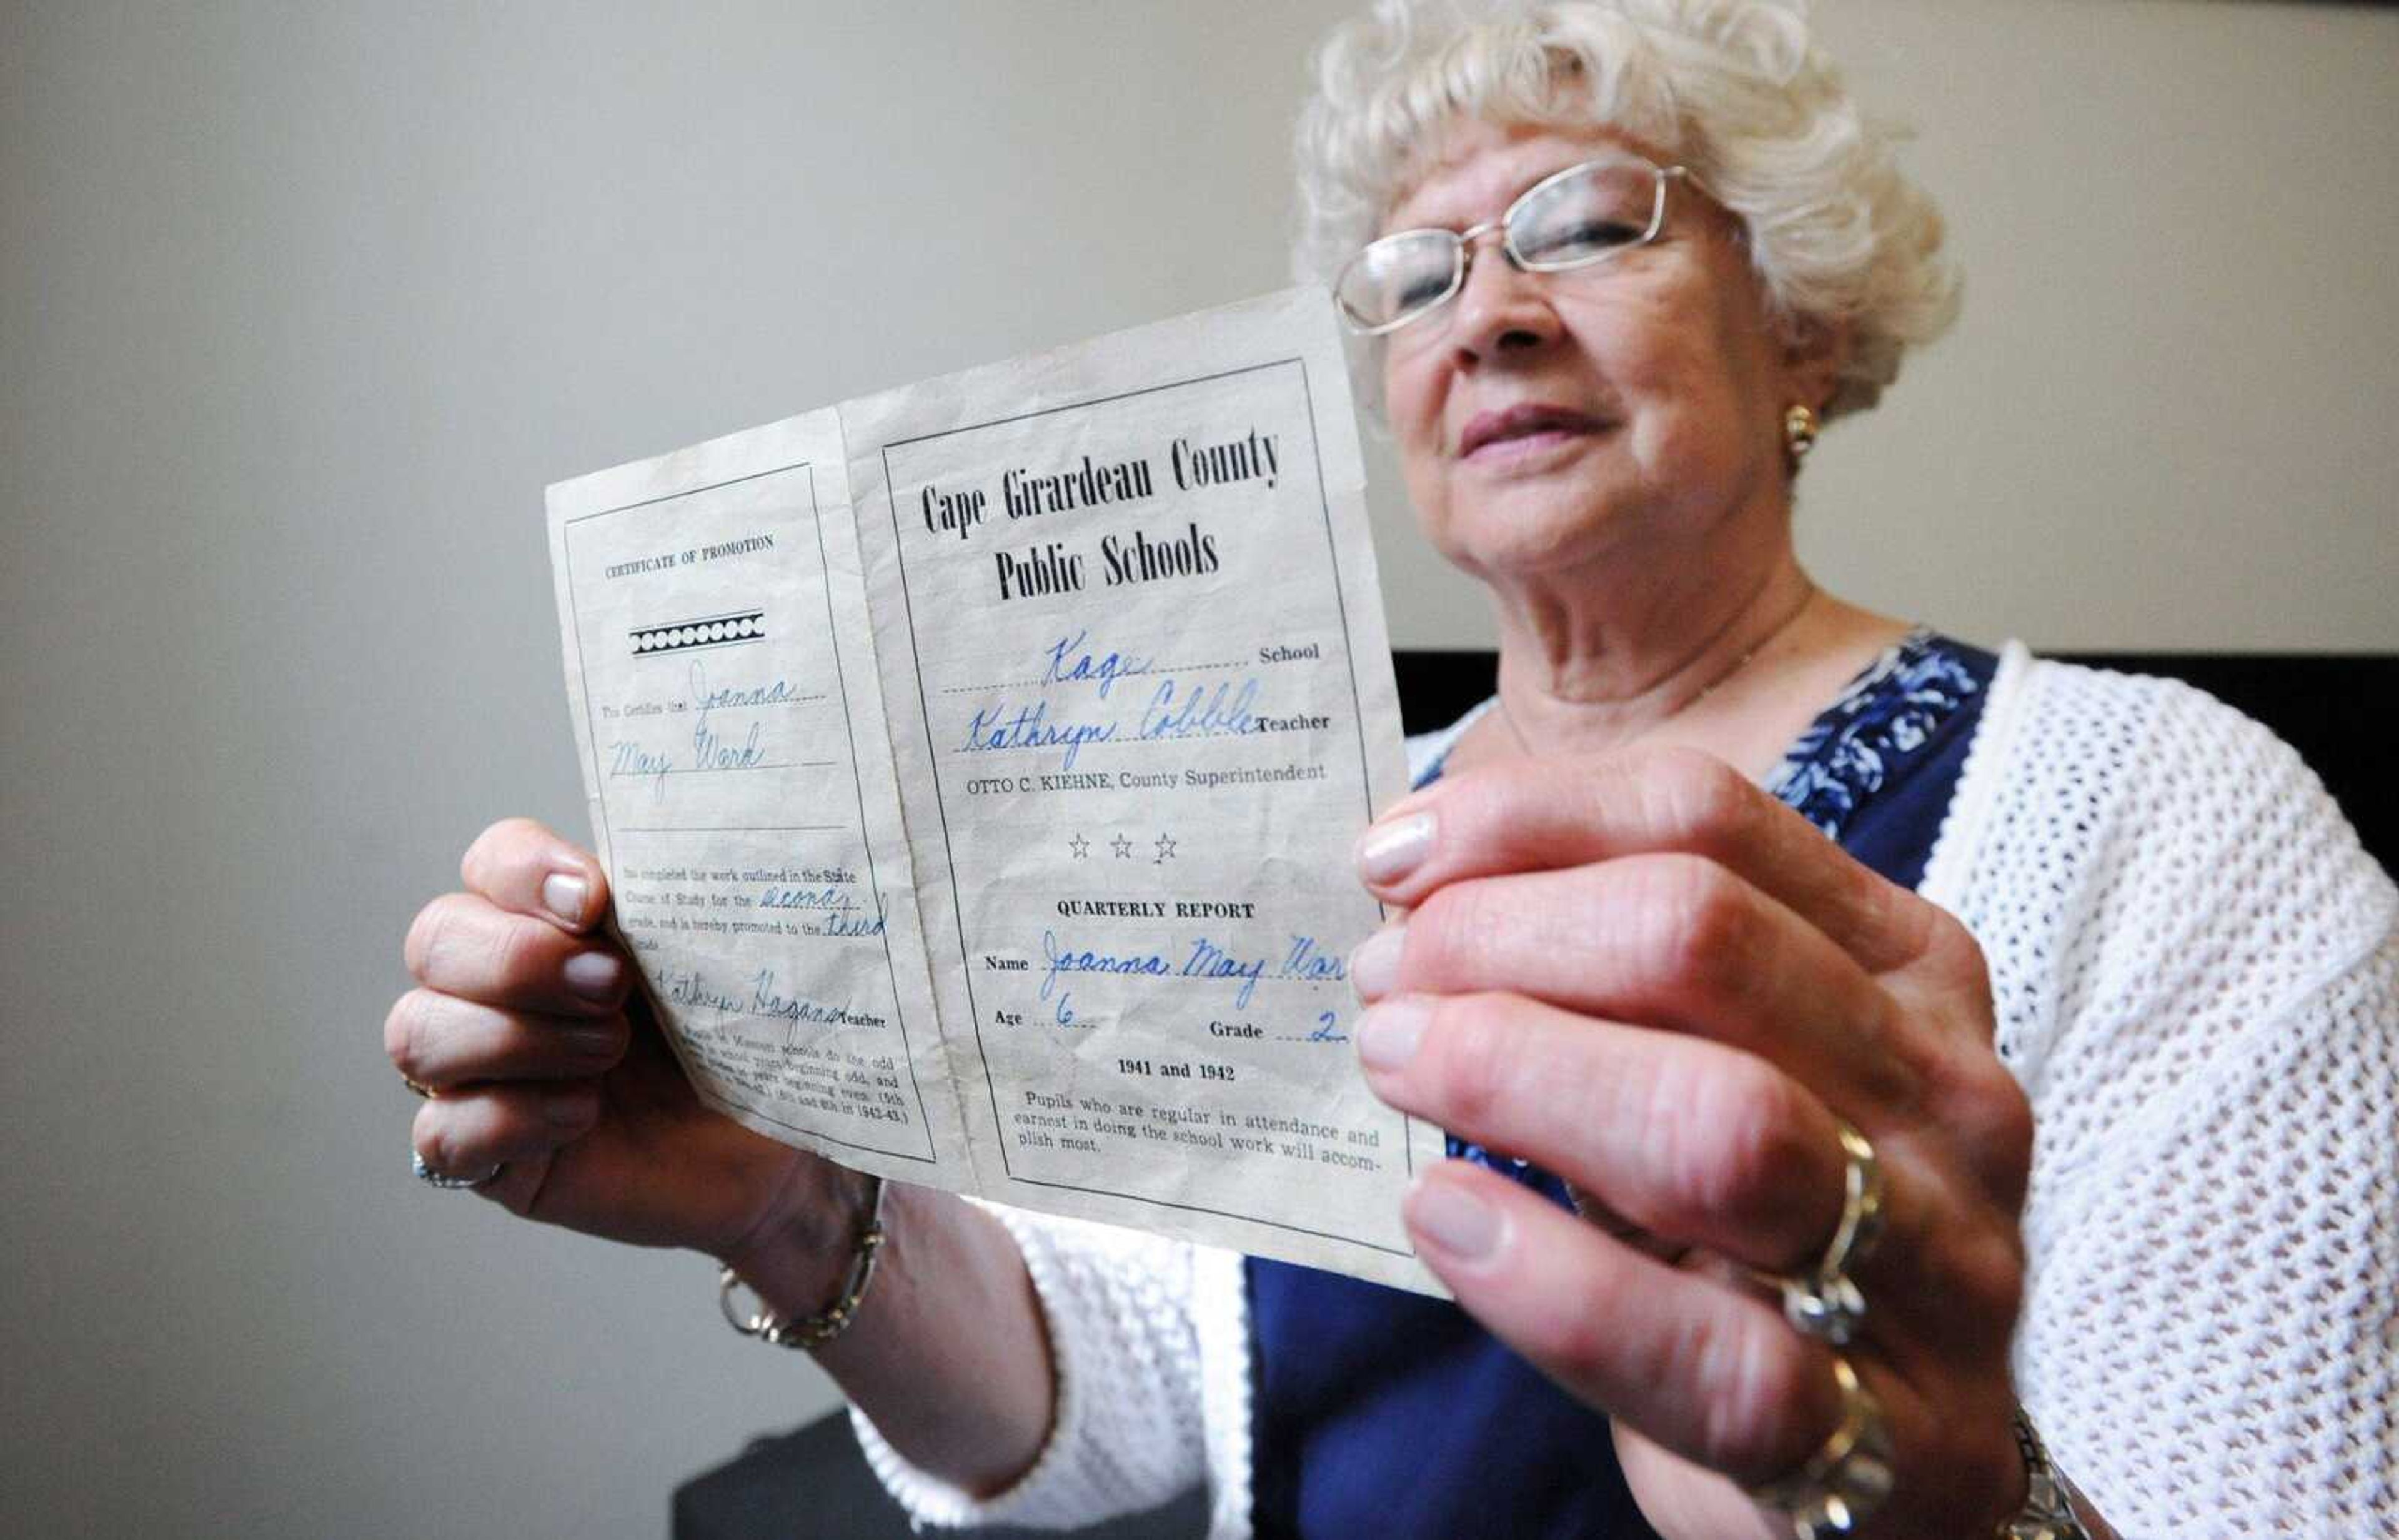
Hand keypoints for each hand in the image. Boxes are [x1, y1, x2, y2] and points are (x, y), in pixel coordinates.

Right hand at [386, 818, 854, 1262]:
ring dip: (515, 1038)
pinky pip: (439, 1135)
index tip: (594, 901)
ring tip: (610, 1050)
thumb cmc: (738, 1046)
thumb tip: (640, 880)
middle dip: (519, 959)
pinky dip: (509, 1118)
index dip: (525, 871)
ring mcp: (478, 1074)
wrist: (774, 1151)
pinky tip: (584, 1115)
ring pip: (417, 1033)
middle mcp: (495, 989)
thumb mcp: (714, 964)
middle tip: (612, 985)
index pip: (492, 861)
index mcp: (550, 921)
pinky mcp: (485, 1156)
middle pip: (435, 939)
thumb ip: (666, 911)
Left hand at [1349, 746, 2034, 1536]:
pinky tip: (1446, 1221)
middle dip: (1499, 940)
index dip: (1523, 820)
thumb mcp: (1705, 1062)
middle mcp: (1944, 1091)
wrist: (1899, 1474)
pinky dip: (1556, 1284)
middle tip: (1380, 986)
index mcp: (1902, 967)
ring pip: (1723, 1127)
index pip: (1705, 819)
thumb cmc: (1761, 1231)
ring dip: (1517, 1075)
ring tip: (1396, 1068)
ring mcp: (1941, 1265)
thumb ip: (1599, 972)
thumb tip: (1406, 881)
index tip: (1388, 859)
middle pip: (1701, 941)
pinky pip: (1725, 1362)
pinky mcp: (1905, 1442)